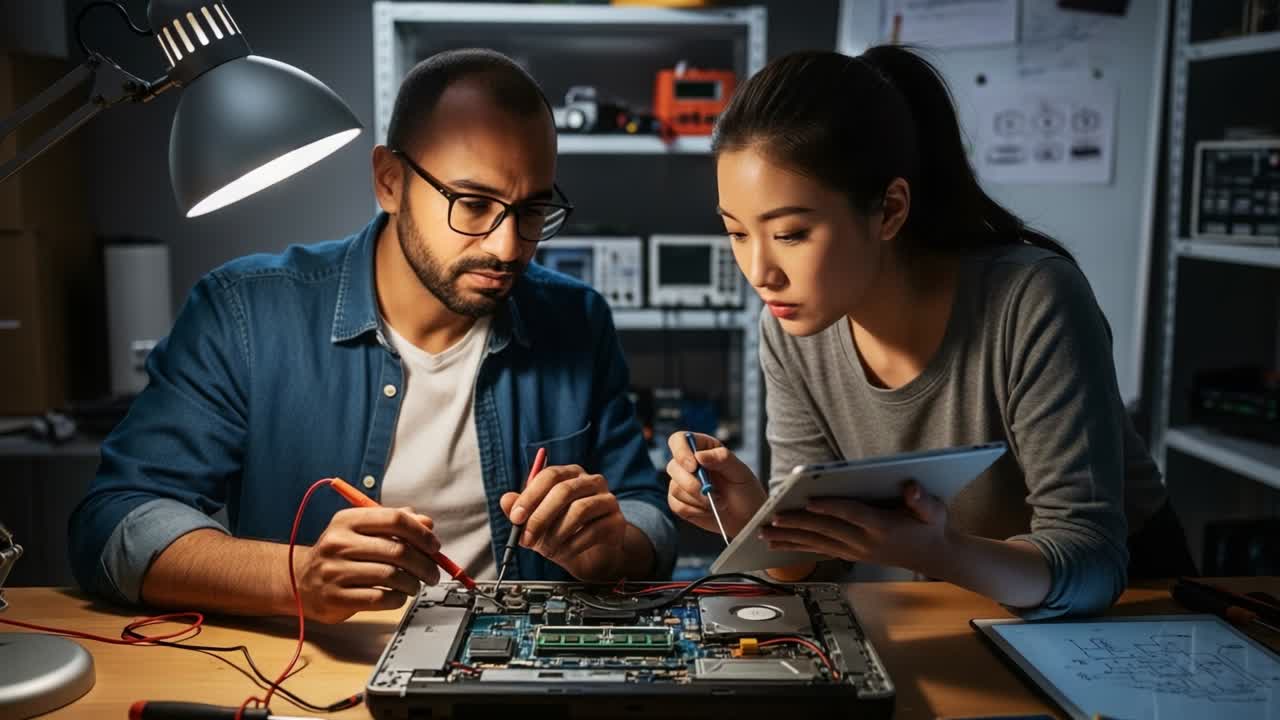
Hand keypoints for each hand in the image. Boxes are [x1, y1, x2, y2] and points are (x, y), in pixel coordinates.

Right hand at [295, 505, 441, 622]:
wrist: (300, 581)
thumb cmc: (339, 554)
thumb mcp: (360, 530)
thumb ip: (393, 523)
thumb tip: (427, 523)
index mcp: (347, 520)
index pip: (394, 519)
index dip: (421, 533)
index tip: (434, 546)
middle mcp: (338, 543)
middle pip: (397, 550)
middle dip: (424, 564)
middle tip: (433, 573)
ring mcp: (335, 571)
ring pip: (391, 576)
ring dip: (413, 583)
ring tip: (415, 585)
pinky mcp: (336, 598)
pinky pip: (380, 599)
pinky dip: (397, 599)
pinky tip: (398, 596)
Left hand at [500, 465, 627, 581]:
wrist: (591, 554)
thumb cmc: (561, 531)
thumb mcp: (535, 522)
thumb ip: (520, 510)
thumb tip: (505, 500)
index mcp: (569, 474)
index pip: (549, 475)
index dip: (530, 496)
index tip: (516, 517)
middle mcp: (591, 481)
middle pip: (564, 490)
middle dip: (541, 517)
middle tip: (527, 539)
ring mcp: (607, 499)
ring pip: (580, 510)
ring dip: (557, 534)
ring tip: (547, 550)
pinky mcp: (616, 520)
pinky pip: (594, 530)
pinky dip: (573, 545)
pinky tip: (564, 553)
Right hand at [666, 431, 766, 537]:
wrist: (747, 517)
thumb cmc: (745, 490)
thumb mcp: (740, 471)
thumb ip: (722, 458)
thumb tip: (699, 456)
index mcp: (703, 448)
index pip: (679, 440)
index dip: (681, 451)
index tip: (693, 467)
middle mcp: (689, 463)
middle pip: (674, 467)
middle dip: (693, 484)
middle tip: (714, 494)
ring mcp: (681, 483)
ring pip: (675, 488)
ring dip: (698, 499)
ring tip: (718, 502)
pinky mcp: (679, 502)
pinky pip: (677, 505)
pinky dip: (695, 510)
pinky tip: (708, 510)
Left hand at [760, 481, 950, 573]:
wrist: (937, 555)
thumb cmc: (933, 527)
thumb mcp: (935, 510)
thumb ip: (923, 501)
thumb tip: (912, 488)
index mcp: (882, 526)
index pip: (851, 514)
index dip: (830, 507)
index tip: (809, 502)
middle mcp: (865, 541)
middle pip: (826, 530)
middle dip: (797, 524)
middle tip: (771, 520)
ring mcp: (856, 550)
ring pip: (818, 543)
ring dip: (790, 538)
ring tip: (764, 535)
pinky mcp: (851, 554)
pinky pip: (820, 550)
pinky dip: (798, 546)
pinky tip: (779, 545)